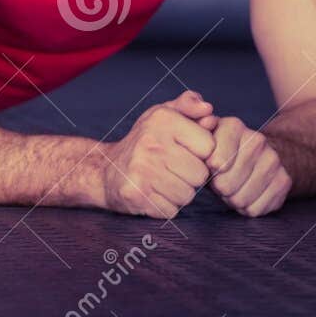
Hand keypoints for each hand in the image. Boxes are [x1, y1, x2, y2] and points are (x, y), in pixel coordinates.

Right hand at [99, 90, 216, 218]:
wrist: (105, 170)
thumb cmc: (144, 142)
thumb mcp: (162, 116)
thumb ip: (188, 106)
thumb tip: (208, 108)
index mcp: (162, 120)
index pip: (209, 147)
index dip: (200, 153)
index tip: (183, 150)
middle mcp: (151, 142)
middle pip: (200, 175)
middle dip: (190, 176)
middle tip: (171, 168)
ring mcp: (141, 169)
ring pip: (187, 195)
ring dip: (179, 193)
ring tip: (161, 181)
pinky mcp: (136, 194)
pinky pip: (171, 210)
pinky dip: (165, 206)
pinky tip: (151, 193)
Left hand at [201, 114, 291, 216]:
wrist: (255, 154)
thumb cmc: (215, 147)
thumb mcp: (198, 133)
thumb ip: (193, 120)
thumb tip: (206, 119)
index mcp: (233, 126)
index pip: (217, 160)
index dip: (210, 170)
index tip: (210, 168)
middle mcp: (257, 141)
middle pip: (226, 183)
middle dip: (218, 187)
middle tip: (218, 181)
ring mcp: (273, 161)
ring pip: (241, 199)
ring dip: (231, 199)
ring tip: (229, 188)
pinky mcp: (284, 181)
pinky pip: (256, 209)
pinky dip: (246, 208)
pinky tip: (244, 194)